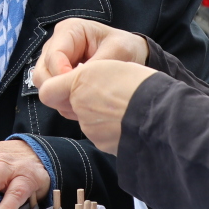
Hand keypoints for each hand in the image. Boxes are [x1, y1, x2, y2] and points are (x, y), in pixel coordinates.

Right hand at [29, 18, 147, 118]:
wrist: (130, 53)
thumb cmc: (125, 46)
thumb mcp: (118, 51)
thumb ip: (97, 65)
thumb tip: (77, 82)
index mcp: (69, 30)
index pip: (53, 57)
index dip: (63, 76)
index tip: (80, 88)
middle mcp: (55, 43)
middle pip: (41, 73)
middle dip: (58, 89)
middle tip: (80, 99)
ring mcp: (53, 59)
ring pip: (42, 84)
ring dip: (60, 96)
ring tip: (82, 102)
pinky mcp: (56, 74)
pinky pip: (51, 91)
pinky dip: (63, 100)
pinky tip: (81, 101)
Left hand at [38, 58, 154, 154]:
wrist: (161, 116)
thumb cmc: (140, 85)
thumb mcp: (111, 64)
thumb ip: (84, 76)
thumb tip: (67, 87)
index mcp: (79, 83)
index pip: (47, 91)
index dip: (55, 88)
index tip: (68, 83)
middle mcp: (80, 107)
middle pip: (70, 105)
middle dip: (83, 100)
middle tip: (107, 93)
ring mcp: (91, 128)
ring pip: (87, 119)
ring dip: (99, 114)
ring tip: (122, 105)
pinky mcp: (103, 144)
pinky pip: (101, 133)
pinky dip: (110, 128)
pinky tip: (127, 120)